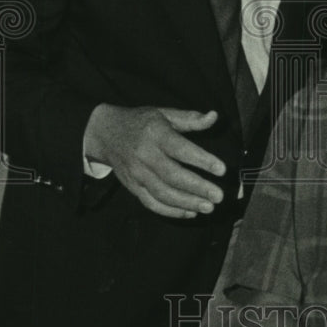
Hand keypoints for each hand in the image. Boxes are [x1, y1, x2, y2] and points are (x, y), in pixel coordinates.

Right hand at [85, 105, 225, 218]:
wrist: (105, 133)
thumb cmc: (141, 122)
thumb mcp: (165, 114)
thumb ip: (190, 118)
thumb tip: (214, 116)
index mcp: (155, 134)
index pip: (180, 149)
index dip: (202, 160)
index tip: (222, 169)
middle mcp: (145, 155)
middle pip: (173, 176)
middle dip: (198, 188)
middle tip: (219, 196)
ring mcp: (137, 173)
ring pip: (163, 193)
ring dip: (187, 203)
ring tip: (208, 207)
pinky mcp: (133, 187)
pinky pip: (152, 203)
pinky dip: (171, 211)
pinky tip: (190, 213)